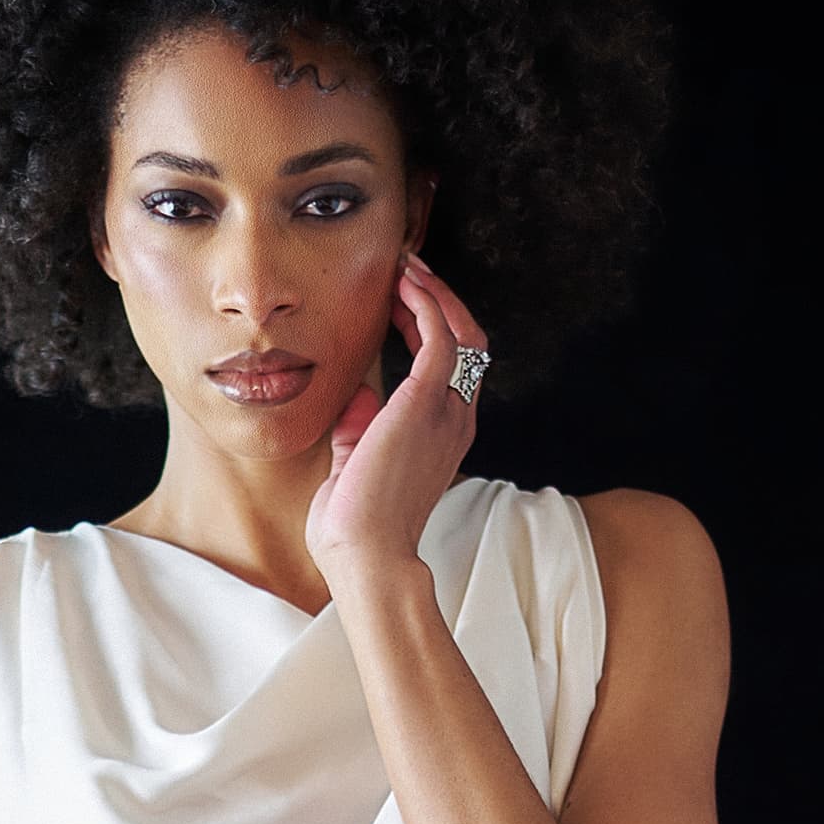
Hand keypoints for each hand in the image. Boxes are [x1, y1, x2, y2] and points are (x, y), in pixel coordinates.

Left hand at [303, 249, 490, 590]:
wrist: (365, 557)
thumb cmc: (356, 527)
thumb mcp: (355, 465)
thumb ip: (359, 427)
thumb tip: (356, 393)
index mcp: (443, 436)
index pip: (451, 366)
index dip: (431, 326)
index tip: (399, 300)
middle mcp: (455, 420)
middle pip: (468, 341)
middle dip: (440, 300)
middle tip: (407, 271)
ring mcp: (446, 412)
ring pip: (462, 331)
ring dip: (435, 293)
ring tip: (406, 267)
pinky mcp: (426, 403)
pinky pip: (441, 336)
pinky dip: (425, 303)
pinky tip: (404, 285)